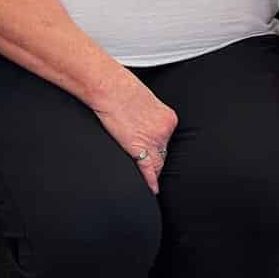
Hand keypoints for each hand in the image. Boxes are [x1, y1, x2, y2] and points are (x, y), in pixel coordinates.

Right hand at [92, 72, 178, 191]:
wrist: (109, 87)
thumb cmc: (122, 90)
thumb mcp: (147, 103)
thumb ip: (152, 118)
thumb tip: (148, 129)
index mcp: (169, 118)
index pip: (167, 141)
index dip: (160, 149)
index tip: (157, 155)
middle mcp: (165, 131)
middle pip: (163, 152)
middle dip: (157, 158)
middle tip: (149, 163)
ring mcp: (153, 141)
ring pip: (156, 162)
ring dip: (152, 169)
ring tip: (148, 176)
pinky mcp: (139, 148)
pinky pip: (148, 170)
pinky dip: (151, 181)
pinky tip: (152, 189)